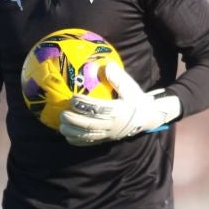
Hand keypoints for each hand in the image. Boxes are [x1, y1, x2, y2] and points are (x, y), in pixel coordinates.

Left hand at [58, 62, 182, 146]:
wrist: (146, 118)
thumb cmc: (136, 100)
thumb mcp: (131, 87)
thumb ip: (118, 78)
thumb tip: (107, 65)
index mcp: (118, 111)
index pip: (98, 109)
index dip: (84, 104)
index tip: (73, 98)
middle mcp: (112, 125)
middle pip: (90, 125)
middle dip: (74, 120)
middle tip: (63, 113)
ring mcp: (108, 134)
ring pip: (88, 136)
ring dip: (73, 132)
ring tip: (62, 125)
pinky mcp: (106, 140)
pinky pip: (90, 143)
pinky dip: (78, 141)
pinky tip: (68, 136)